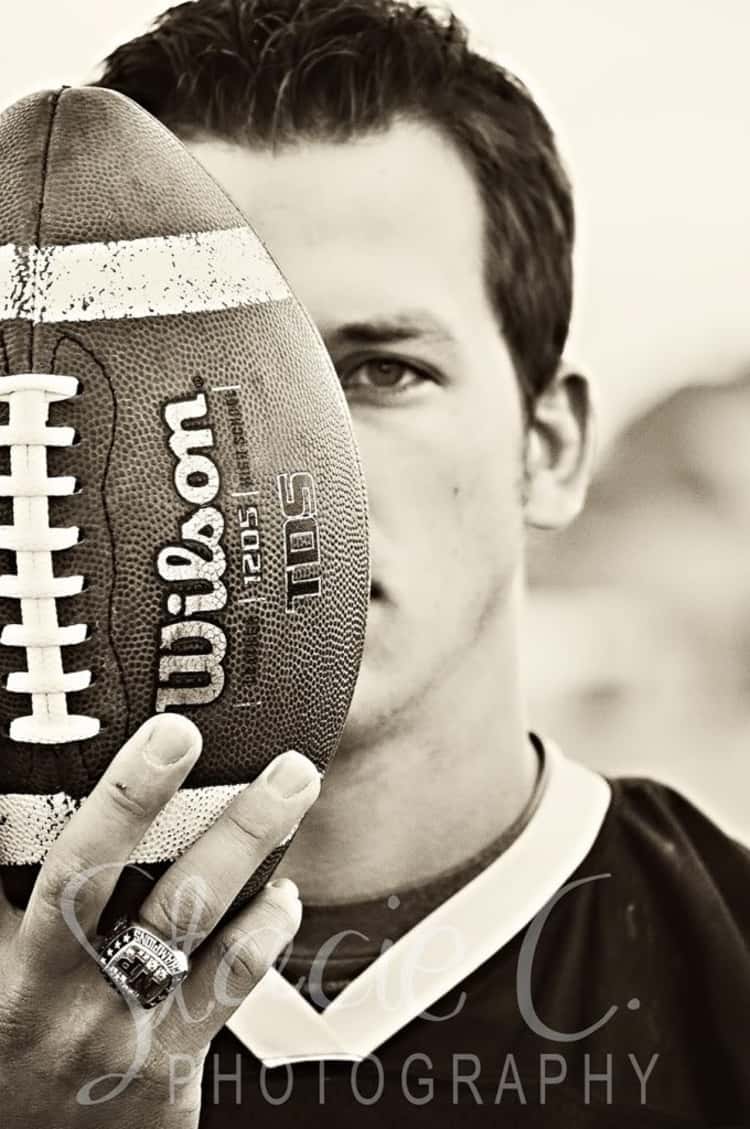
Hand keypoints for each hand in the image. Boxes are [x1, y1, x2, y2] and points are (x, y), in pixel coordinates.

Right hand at [0, 714, 320, 1127]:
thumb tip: (14, 805)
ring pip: (227, 949)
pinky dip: (263, 934)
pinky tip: (275, 900)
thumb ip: (1, 891)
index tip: (173, 735)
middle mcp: (89, 1008)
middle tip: (294, 769)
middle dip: (244, 828)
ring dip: (270, 875)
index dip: (131, 798)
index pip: (84, 866)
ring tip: (296, 808)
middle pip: (184, 903)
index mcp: (30, 971)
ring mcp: (137, 1046)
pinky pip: (234, 994)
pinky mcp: (171, 1081)